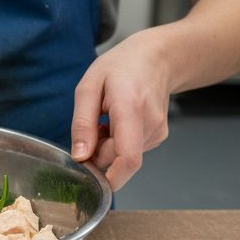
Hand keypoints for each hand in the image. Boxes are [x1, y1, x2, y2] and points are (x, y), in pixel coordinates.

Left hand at [70, 31, 173, 190]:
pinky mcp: (159, 136)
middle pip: (119, 159)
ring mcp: (158, 131)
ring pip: (124, 156)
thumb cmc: (120, 67)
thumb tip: (80, 156)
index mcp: (130, 107)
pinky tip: (119, 122)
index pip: (128, 157)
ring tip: (106, 119)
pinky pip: (131, 150)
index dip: (111, 178)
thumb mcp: (89, 87)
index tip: (92, 181)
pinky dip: (119, 143)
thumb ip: (82, 123)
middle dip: (98, 154)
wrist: (156, 58)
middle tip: (91, 128)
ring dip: (108, 146)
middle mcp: (150, 123)